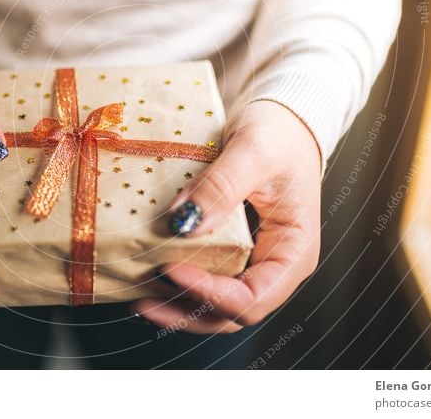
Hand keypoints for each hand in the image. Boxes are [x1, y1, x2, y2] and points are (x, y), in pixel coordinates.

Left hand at [131, 100, 321, 332]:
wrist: (280, 118)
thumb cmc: (280, 133)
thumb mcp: (253, 152)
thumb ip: (221, 188)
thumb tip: (183, 224)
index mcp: (294, 252)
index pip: (253, 298)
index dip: (210, 293)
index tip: (171, 267)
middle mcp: (273, 265)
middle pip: (229, 312)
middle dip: (184, 309)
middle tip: (142, 297)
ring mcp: (250, 260)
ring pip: (213, 304)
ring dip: (175, 303)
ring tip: (137, 292)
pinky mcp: (228, 248)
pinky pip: (203, 275)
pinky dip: (175, 282)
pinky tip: (146, 274)